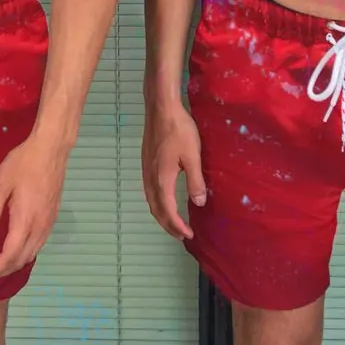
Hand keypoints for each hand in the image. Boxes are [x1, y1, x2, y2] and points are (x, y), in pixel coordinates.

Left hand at [0, 135, 68, 283]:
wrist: (51, 148)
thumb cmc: (23, 163)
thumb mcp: (1, 185)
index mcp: (24, 221)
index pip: (8, 257)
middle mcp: (39, 227)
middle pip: (21, 260)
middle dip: (2, 271)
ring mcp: (49, 222)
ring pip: (32, 254)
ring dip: (15, 264)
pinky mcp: (53, 216)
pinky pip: (39, 244)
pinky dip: (26, 253)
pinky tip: (17, 248)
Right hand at [142, 103, 205, 240]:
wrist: (161, 109)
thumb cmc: (179, 130)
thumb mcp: (193, 156)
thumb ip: (196, 181)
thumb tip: (199, 203)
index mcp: (162, 179)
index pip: (168, 211)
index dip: (177, 226)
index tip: (189, 235)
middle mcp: (150, 178)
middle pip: (156, 210)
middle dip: (168, 225)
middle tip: (181, 235)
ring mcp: (146, 170)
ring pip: (150, 201)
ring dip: (161, 215)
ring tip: (173, 223)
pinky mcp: (146, 163)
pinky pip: (149, 191)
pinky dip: (156, 203)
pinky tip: (164, 200)